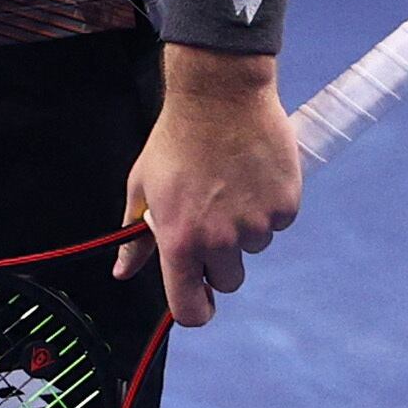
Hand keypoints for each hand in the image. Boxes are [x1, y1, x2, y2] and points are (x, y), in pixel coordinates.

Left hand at [116, 46, 300, 327]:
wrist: (219, 95)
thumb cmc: (175, 141)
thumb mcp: (143, 187)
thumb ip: (135, 239)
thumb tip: (122, 272)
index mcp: (179, 241)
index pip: (190, 308)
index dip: (195, 311)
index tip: (199, 302)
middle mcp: (220, 240)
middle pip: (228, 280)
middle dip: (220, 260)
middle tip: (213, 219)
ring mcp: (256, 224)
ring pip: (254, 248)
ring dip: (245, 228)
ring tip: (231, 186)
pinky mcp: (285, 205)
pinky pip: (278, 222)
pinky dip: (269, 206)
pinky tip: (253, 175)